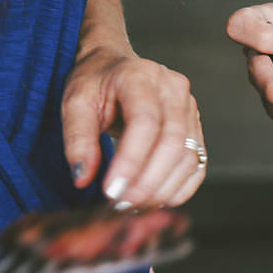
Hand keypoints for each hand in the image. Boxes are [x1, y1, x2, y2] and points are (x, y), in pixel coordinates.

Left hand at [61, 49, 205, 208]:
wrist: (115, 67)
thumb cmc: (95, 83)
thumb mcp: (75, 103)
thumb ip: (77, 139)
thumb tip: (83, 178)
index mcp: (140, 76)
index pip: (145, 122)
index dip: (131, 160)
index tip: (111, 190)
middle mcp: (173, 89)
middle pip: (172, 142)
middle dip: (148, 181)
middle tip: (122, 204)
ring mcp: (190, 108)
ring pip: (188, 156)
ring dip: (163, 189)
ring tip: (135, 206)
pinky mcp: (195, 127)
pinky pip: (197, 164)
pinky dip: (181, 188)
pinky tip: (158, 200)